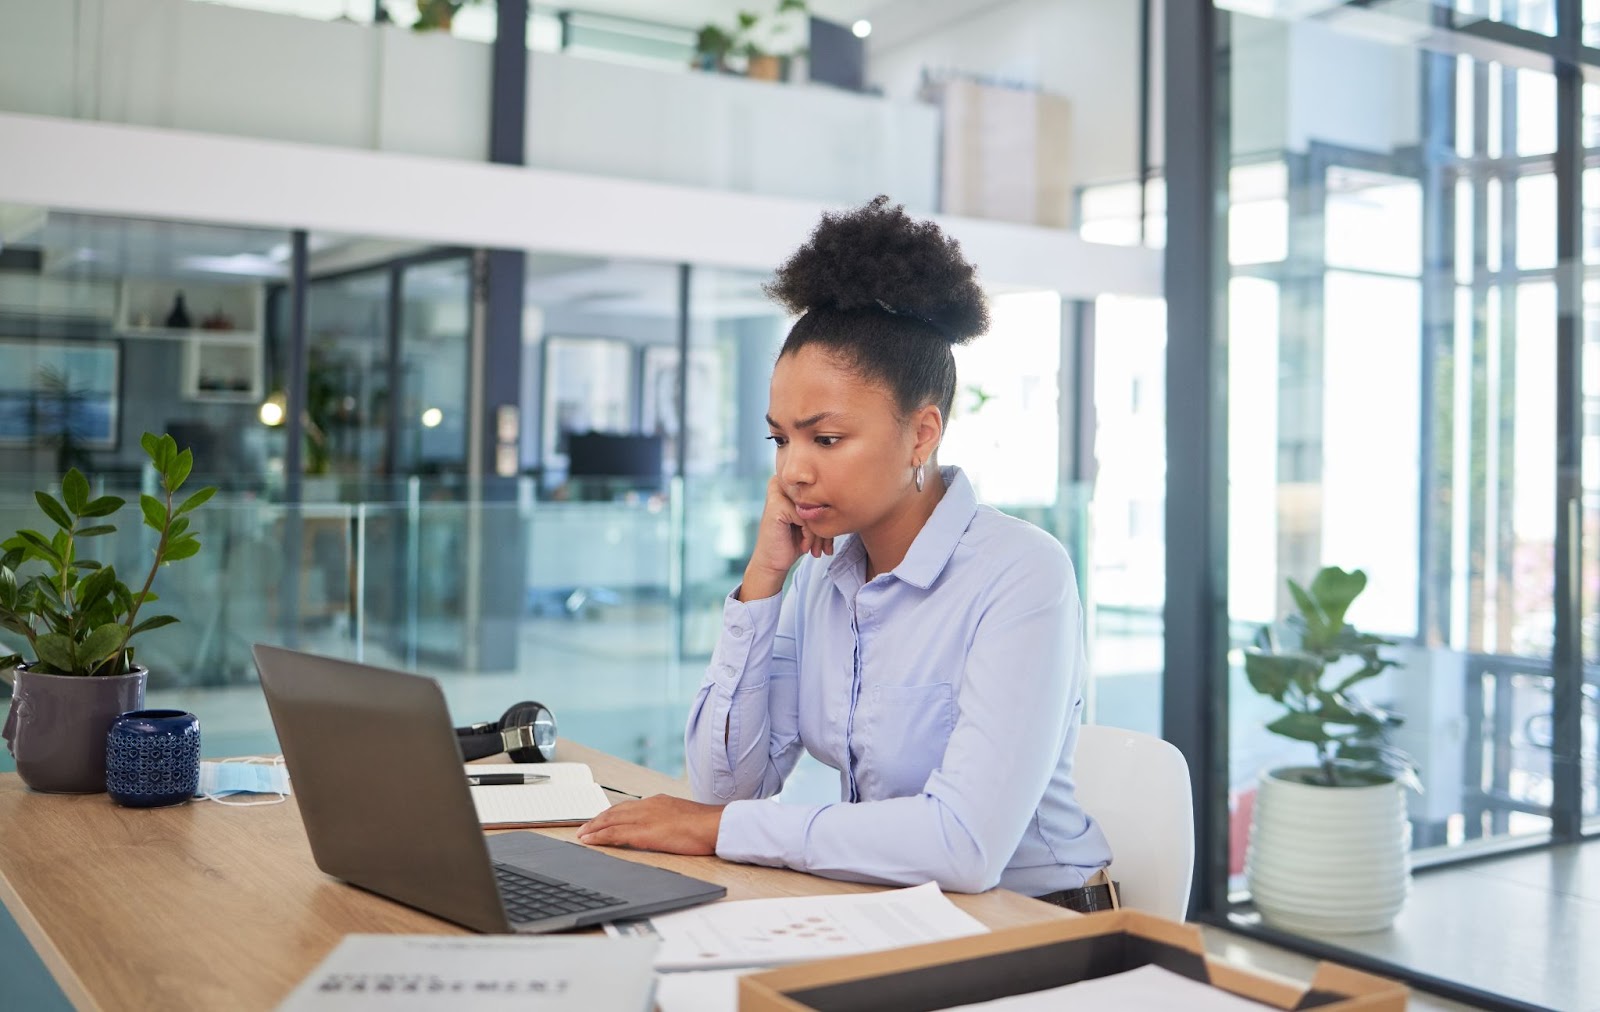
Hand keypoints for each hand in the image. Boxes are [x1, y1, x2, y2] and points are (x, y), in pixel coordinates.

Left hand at [576, 795, 724, 855]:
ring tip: (582, 835)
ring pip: (611, 820)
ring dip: (593, 827)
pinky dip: (600, 836)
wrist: (716, 825)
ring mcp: (645, 818)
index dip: (612, 814)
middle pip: (615, 811)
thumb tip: (666, 828)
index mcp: (659, 802)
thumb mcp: (685, 817)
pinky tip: (590, 841)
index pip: (628, 807)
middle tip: (583, 828)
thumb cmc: (708, 825)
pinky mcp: (645, 832)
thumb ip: (671, 820)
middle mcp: (649, 805)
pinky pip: (615, 833)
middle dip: (597, 820)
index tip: (601, 820)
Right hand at [742, 476, 831, 600]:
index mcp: (792, 482)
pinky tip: (805, 547)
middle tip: (827, 549)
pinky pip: (806, 518)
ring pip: (813, 510)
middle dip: (826, 527)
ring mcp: (778, 492)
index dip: (830, 518)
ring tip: (819, 550)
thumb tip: (849, 498)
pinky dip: (809, 535)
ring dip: (820, 534)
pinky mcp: (776, 505)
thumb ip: (824, 506)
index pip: (820, 495)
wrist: (772, 562)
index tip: (831, 542)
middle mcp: (782, 482)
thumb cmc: (795, 541)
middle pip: (818, 501)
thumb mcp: (813, 521)